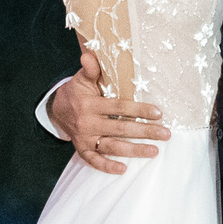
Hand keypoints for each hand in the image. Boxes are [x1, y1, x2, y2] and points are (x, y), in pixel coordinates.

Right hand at [48, 47, 169, 175]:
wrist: (57, 109)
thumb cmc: (77, 92)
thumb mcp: (81, 78)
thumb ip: (90, 69)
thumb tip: (89, 54)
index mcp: (89, 104)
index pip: (118, 107)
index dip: (138, 110)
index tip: (158, 113)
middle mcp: (87, 123)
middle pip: (120, 129)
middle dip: (144, 132)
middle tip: (166, 134)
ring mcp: (84, 138)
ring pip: (111, 146)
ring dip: (133, 150)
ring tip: (154, 151)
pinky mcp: (82, 149)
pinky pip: (94, 161)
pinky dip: (107, 166)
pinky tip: (123, 169)